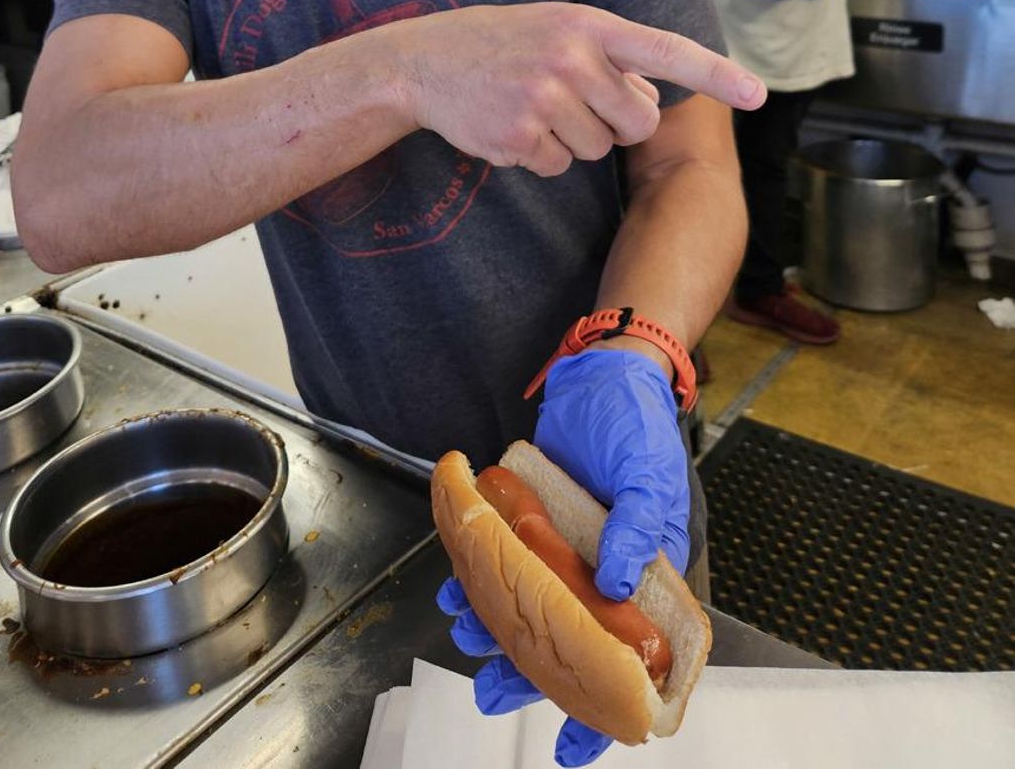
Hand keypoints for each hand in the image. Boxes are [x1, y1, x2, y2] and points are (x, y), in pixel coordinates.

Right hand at [395, 3, 764, 178]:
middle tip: (576, 101)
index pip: (666, 50)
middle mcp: (571, 58)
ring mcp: (544, 99)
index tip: (756, 95)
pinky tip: (510, 125)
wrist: (422, 62)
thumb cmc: (501, 43)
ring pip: (597, 148)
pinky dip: (539, 155)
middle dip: (618, 122)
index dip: (716, 75)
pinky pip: (559, 166)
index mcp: (588, 24)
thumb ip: (609, 56)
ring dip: (572, 138)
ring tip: (530, 105)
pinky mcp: (520, 137)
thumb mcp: (557, 28)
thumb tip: (652, 96)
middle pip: (638, 119)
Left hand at [434, 350, 689, 766]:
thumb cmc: (641, 426)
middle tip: (491, 697)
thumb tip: (614, 584)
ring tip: (467, 638)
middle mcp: (605, 575)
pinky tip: (456, 586)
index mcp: (647, 579)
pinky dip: (480, 578)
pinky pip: (506, 564)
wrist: (602, 376)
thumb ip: (638, 530)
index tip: (572, 748)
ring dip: (497, 630)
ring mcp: (567, 553)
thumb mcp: (651, 478)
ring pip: (532, 611)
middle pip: (571, 648)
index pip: (633, 665)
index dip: (605, 713)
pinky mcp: (535, 526)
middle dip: (530, 678)